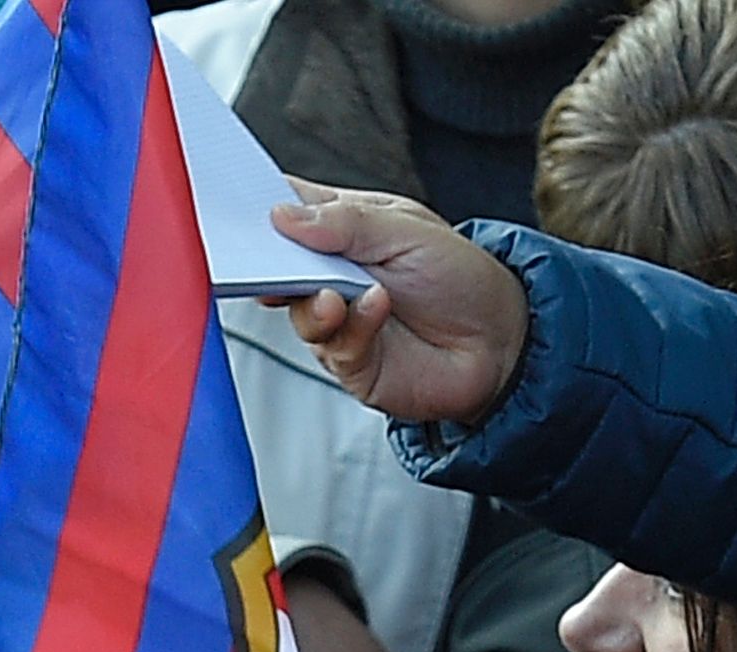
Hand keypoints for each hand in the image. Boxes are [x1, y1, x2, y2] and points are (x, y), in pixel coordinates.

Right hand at [276, 187, 532, 426]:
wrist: (501, 342)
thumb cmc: (461, 277)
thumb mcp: (408, 231)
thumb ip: (346, 223)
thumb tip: (282, 215)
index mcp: (346, 227)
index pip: (290, 209)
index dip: (261, 205)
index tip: (235, 205)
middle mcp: (333, 274)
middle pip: (278, 264)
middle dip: (267, 261)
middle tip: (266, 259)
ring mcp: (338, 319)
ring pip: (297, 310)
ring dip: (312, 303)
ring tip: (335, 296)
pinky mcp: (348, 361)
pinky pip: (332, 346)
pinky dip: (351, 327)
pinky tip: (377, 309)